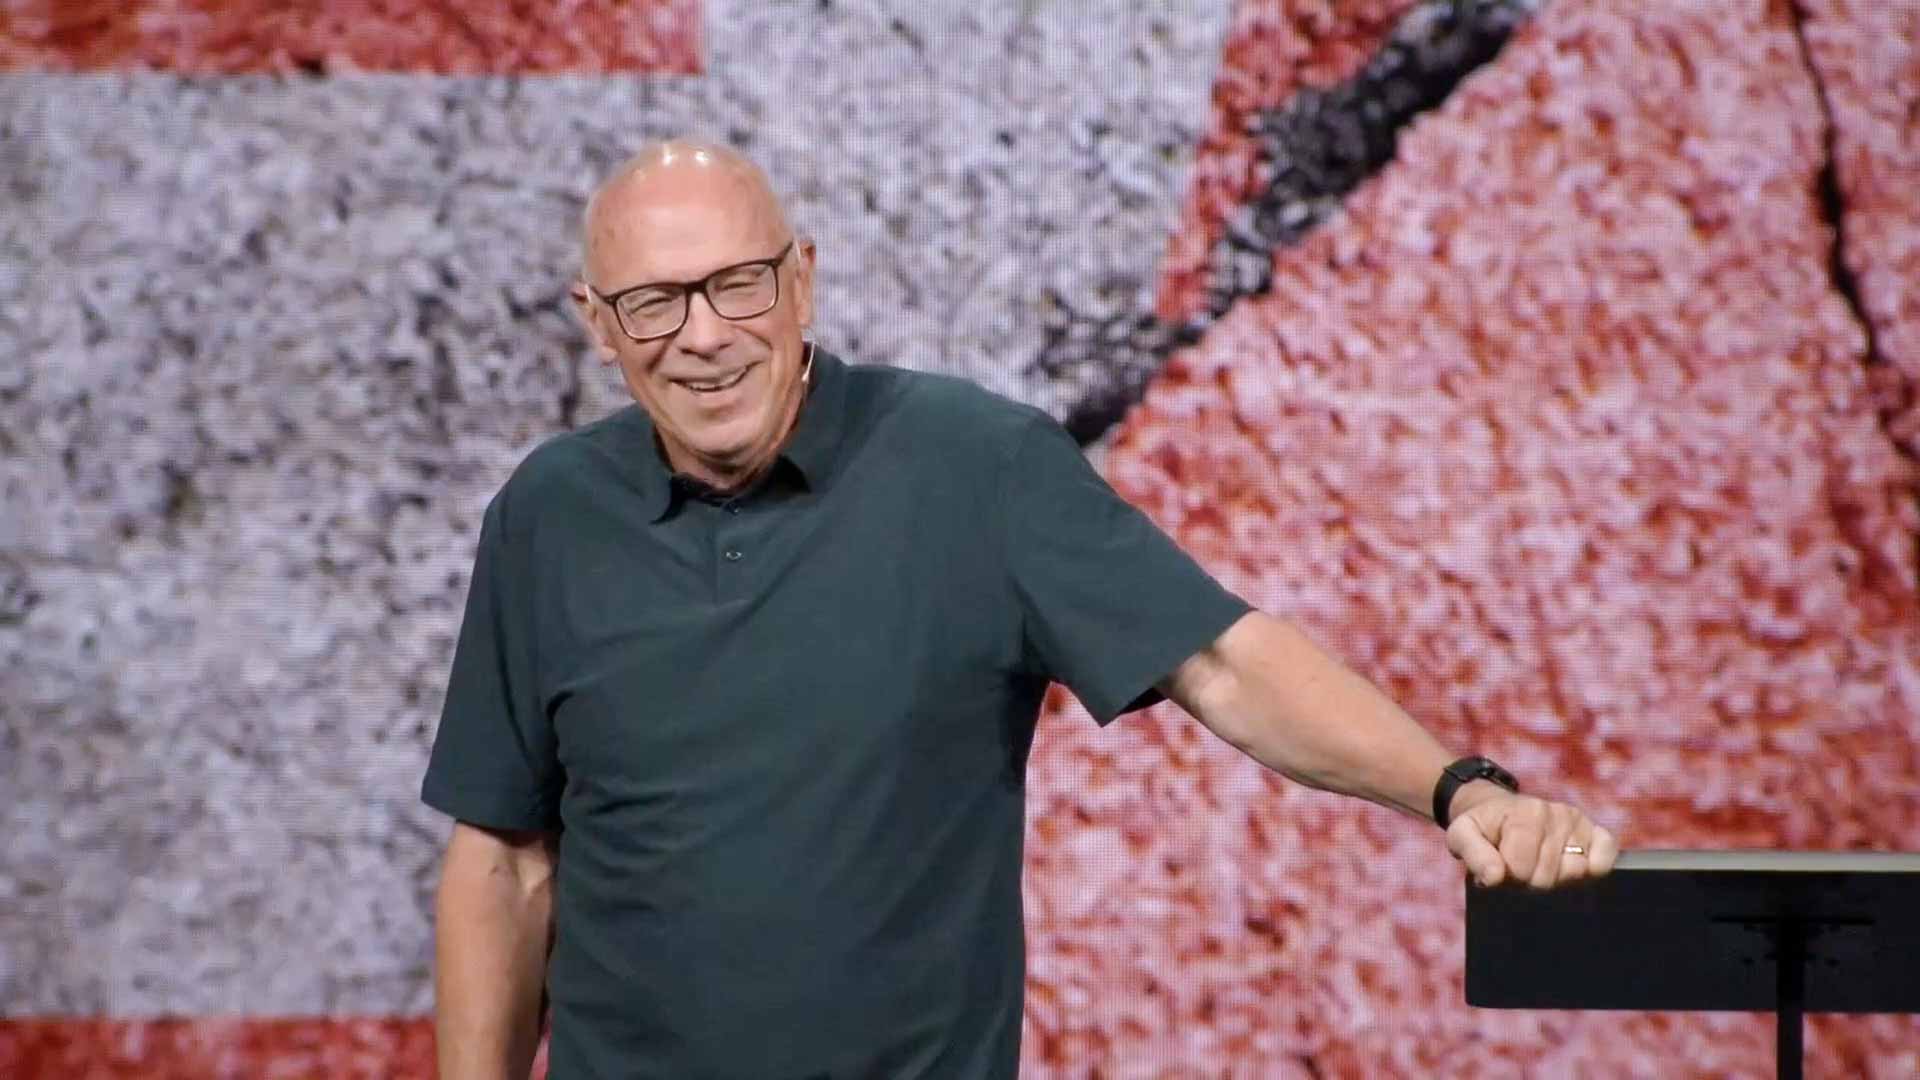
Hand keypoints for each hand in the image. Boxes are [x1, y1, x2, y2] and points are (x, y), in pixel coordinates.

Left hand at [1444, 783, 1619, 887]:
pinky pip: (1608, 851)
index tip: (1501, 867)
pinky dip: (1597, 865)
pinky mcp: (1595, 830)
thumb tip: (1494, 877)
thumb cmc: (1483, 829)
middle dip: (1530, 881)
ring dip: (1557, 878)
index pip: (1522, 869)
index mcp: (1523, 815)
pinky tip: (1577, 867)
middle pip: (1548, 875)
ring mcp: (1576, 821)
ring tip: (1540, 865)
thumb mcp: (1463, 836)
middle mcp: (1554, 813)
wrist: (1498, 811)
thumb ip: (1474, 855)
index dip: (1509, 878)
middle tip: (1519, 868)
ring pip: (1576, 871)